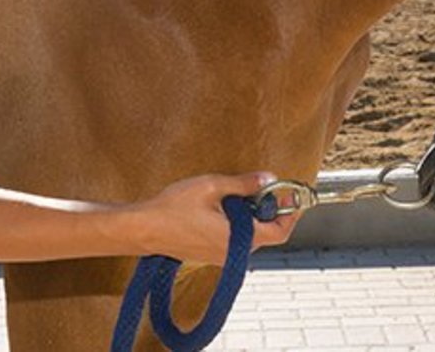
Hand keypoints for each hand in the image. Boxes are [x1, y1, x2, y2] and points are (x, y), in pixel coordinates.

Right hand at [134, 171, 299, 264]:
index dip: (290, 213)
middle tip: (264, 187)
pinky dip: (238, 223)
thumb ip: (243, 184)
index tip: (291, 194)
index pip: (279, 232)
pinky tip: (224, 206)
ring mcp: (221, 256)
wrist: (143, 229)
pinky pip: (235, 240)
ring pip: (250, 237)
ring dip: (252, 216)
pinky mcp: (211, 254)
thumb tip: (269, 179)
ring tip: (240, 193)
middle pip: (266, 235)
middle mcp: (234, 253)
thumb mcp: (212, 187)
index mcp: (238, 239)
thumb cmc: (173, 208)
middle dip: (270, 210)